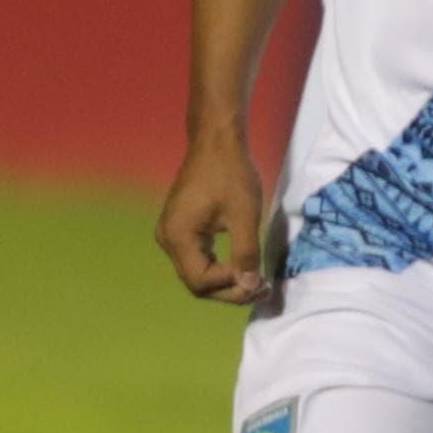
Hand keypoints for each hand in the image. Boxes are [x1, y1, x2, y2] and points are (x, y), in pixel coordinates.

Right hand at [155, 134, 269, 303]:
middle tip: (264, 289)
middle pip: (196, 283)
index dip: (230, 287)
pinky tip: (243, 267)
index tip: (259, 278)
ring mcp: (172, 234)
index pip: (200, 281)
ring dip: (227, 282)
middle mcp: (168, 240)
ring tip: (258, 283)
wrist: (216, 142)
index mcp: (177, 237)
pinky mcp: (182, 229)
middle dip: (230, 290)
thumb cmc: (231, 174)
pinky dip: (220, 268)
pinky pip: (198, 259)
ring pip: (198, 273)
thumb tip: (249, 285)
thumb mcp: (244, 216)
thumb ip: (246, 253)